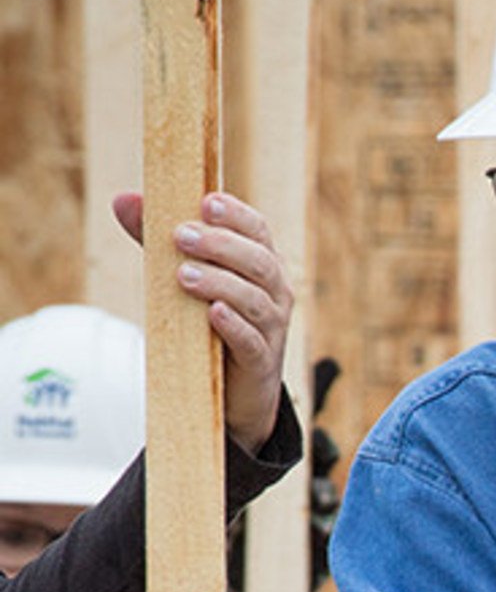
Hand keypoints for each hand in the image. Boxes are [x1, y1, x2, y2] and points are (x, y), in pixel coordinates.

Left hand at [114, 190, 292, 451]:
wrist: (234, 391)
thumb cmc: (209, 324)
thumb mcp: (186, 278)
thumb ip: (159, 241)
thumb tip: (124, 200)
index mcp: (261, 266)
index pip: (259, 230)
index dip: (237, 215)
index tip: (206, 202)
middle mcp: (274, 293)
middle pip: (259, 261)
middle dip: (221, 246)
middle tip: (181, 236)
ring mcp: (272, 328)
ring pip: (255, 300)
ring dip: (221, 283)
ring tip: (183, 275)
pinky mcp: (261, 362)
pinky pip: (252, 341)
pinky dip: (234, 325)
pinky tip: (213, 313)